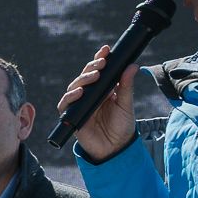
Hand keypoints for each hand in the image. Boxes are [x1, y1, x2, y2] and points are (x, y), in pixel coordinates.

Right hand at [59, 47, 138, 161]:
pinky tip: (78, 92)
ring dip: (82, 80)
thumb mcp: (126, 104)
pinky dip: (69, 97)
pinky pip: (65, 105)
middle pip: (85, 77)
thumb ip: (126, 86)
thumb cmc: (122, 126)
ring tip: (93, 76)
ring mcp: (80, 105)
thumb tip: (132, 66)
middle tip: (101, 63)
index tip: (105, 50)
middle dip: (91, 68)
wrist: (116, 148)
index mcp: (102, 90)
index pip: (99, 71)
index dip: (100, 59)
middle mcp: (89, 95)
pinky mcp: (72, 116)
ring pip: (74, 87)